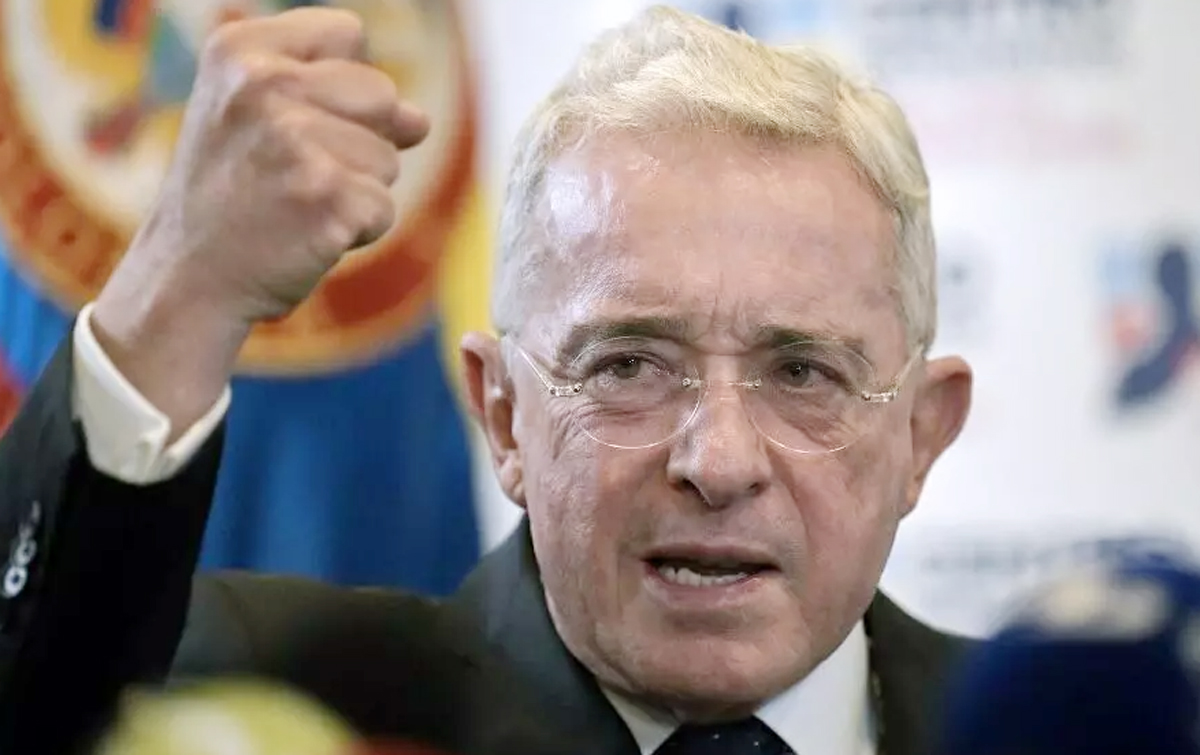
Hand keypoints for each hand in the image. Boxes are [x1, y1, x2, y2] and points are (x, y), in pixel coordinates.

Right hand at [91, 7, 428, 432]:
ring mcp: (295, 141)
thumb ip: (339, 95)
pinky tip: (308, 235)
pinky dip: (359, 231)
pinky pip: (384, 207)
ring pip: (388, 157)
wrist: (190, 278)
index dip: (339, 85)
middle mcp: (264, 85)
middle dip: (359, 140)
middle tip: (294, 174)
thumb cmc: (234, 196)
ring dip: (356, 190)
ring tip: (296, 206)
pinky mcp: (326, 196)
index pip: (347, 33)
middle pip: (381, 93)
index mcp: (240, 49)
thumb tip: (418, 121)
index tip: (289, 121)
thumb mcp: (262, 119)